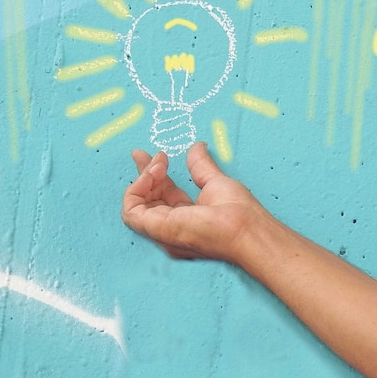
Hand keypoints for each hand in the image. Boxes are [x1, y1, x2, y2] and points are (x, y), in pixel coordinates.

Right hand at [121, 142, 267, 263]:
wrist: (245, 228)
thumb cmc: (238, 213)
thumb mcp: (215, 182)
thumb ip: (201, 166)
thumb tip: (196, 146)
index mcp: (186, 218)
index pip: (162, 195)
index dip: (155, 174)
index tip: (156, 155)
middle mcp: (171, 227)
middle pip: (148, 198)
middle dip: (144, 173)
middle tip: (146, 154)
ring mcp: (162, 231)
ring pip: (136, 204)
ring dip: (143, 178)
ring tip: (159, 163)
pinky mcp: (156, 230)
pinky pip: (131, 210)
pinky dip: (136, 189)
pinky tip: (153, 174)